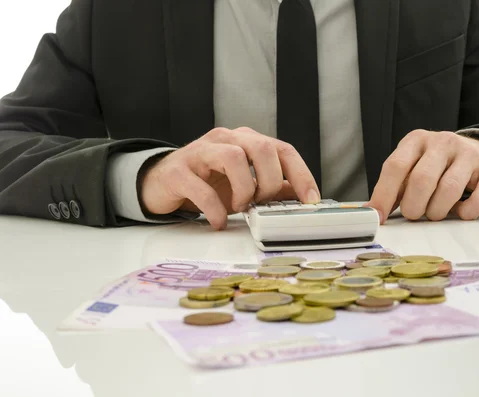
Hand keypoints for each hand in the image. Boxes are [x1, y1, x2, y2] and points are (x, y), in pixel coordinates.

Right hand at [140, 127, 320, 228]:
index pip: (283, 149)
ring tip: (239, 207)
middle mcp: (226, 139)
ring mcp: (200, 152)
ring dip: (244, 189)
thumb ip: (273, 188)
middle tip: (261, 202)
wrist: (162, 183)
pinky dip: (215, 209)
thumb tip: (303, 199)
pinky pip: (201, 187)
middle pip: (262, 148)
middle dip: (270, 181)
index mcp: (246, 141)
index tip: (312, 200)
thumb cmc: (207, 182)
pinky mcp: (179, 170)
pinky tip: (218, 220)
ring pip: (233, 157)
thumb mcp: (245, 185)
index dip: (301, 174)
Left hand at [366, 129, 478, 222]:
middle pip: (421, 180)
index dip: (384, 195)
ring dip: (437, 212)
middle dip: (414, 207)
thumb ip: (393, 187)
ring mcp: (469, 154)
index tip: (378, 217)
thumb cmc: (437, 167)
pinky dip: (466, 213)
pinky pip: (478, 201)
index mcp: (416, 140)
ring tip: (435, 212)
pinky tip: (460, 211)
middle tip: (415, 214)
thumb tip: (372, 213)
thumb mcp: (412, 167)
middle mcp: (443, 142)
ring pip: (448, 191)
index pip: (395, 166)